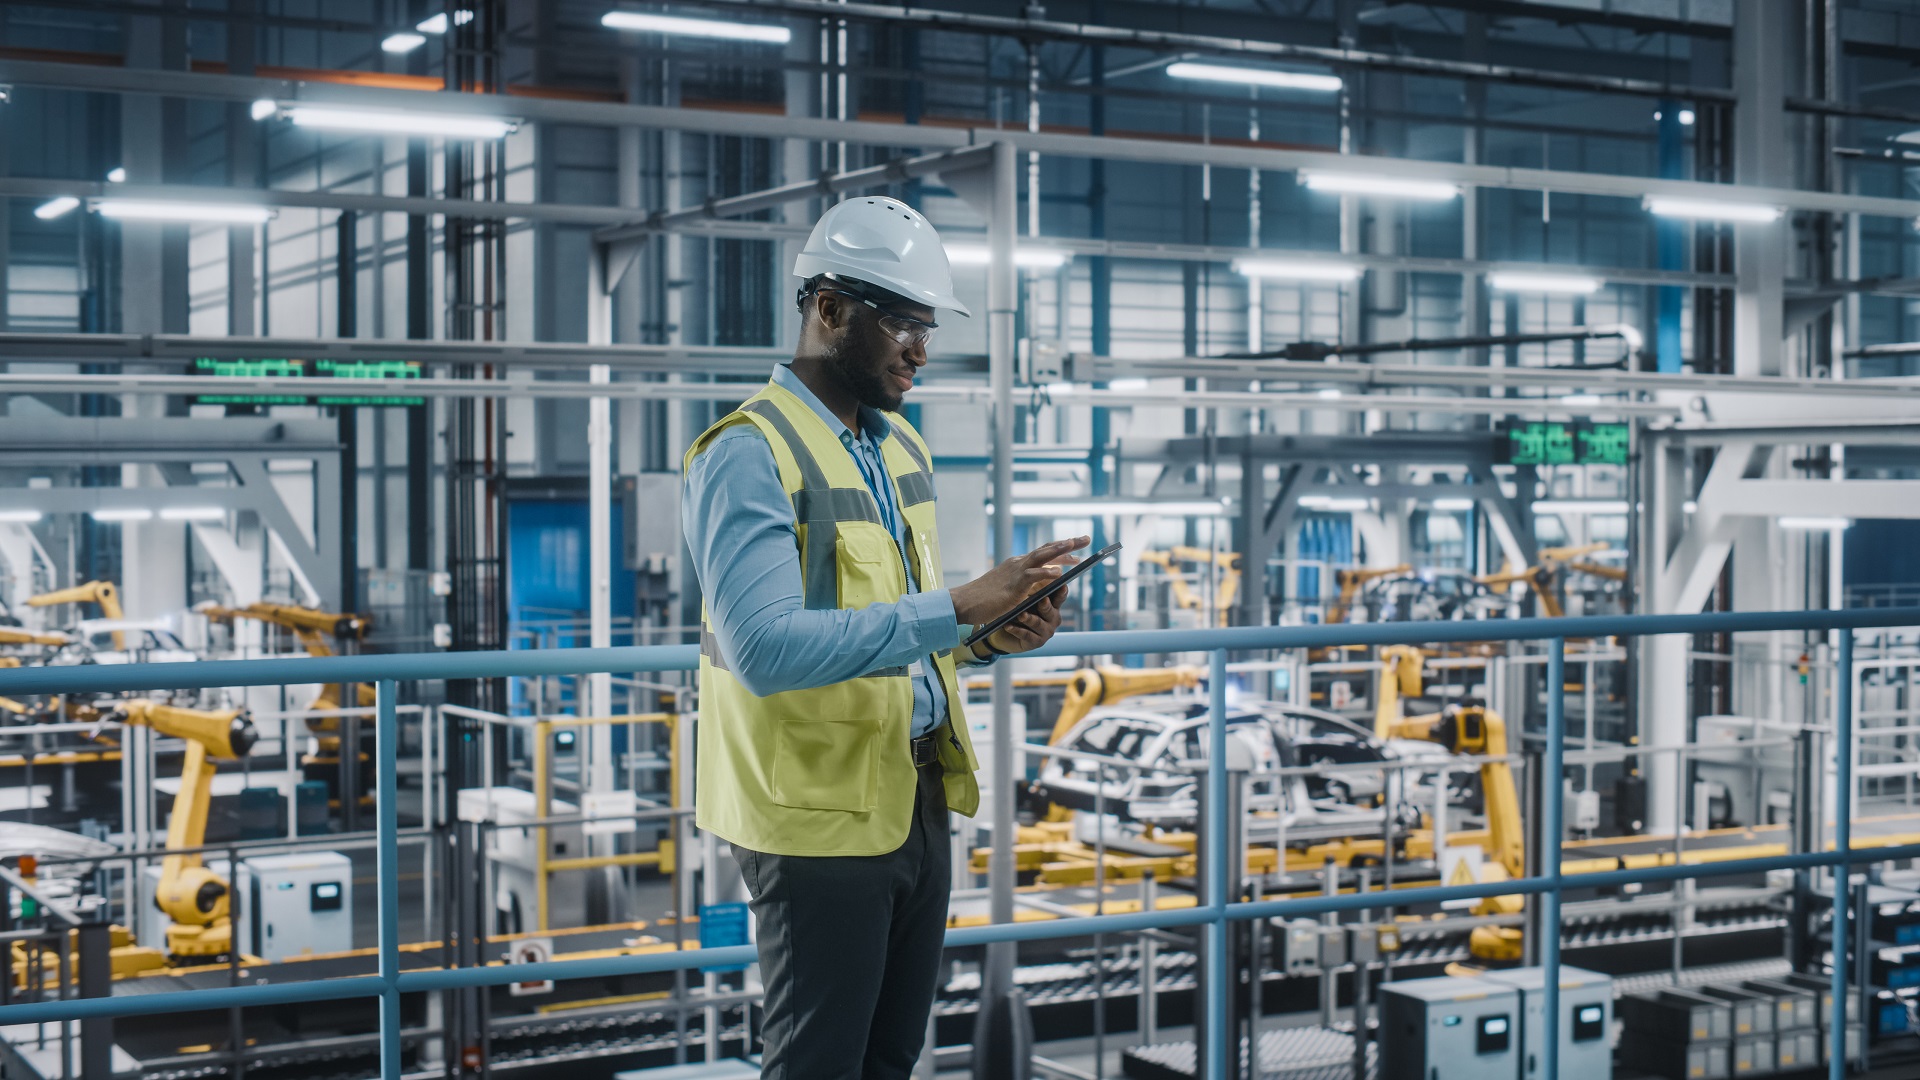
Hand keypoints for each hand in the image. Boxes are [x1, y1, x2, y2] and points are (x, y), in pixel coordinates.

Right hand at [950, 535, 1089, 627]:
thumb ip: (1026, 586)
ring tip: (1075, 546)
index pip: (1043, 552)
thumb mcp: (1010, 589)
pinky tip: (1059, 573)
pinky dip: (1046, 573)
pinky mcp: (1013, 585)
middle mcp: (1018, 563)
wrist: (965, 602)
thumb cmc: (985, 599)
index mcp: (1018, 564)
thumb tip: (1044, 587)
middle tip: (1087, 539)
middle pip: (1047, 549)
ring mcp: (1015, 572)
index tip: (1076, 549)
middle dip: (1068, 544)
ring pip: (1041, 556)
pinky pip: (1032, 576)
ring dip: (1059, 551)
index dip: (1061, 549)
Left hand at [979, 584, 1064, 656]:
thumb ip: (1033, 590)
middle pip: (1050, 611)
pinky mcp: (1036, 642)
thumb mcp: (1027, 599)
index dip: (1062, 592)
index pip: (1060, 597)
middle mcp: (1053, 619)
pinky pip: (1026, 635)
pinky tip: (1008, 625)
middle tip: (1042, 600)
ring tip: (1020, 614)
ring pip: (1038, 624)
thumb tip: (1034, 571)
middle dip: (1045, 606)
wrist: (1006, 633)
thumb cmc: (1019, 610)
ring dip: (1029, 618)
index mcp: (1053, 605)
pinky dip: (1016, 630)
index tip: (1062, 585)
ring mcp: (1046, 632)